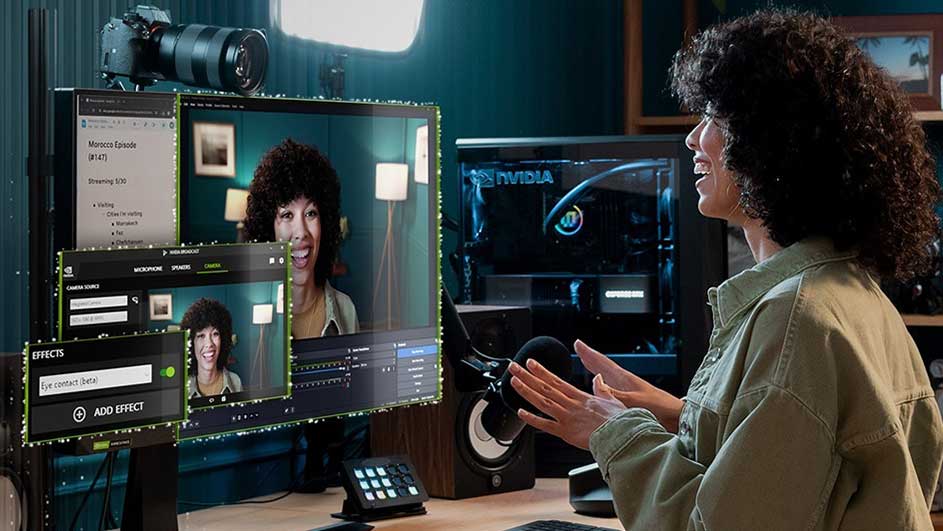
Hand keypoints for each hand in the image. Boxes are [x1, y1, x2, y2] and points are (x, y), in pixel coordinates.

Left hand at [508, 359, 626, 449]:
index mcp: (580, 397)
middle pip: (544, 387)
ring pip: (542, 401)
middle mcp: (570, 405)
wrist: (621, 435)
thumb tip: (599, 378)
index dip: (541, 371)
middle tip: (514, 367)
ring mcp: (566, 417)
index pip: (556, 380)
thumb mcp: (612, 400)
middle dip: (527, 376)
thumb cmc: (619, 421)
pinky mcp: (565, 432)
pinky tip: (521, 412)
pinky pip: (545, 425)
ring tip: (514, 381)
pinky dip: (532, 419)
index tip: (530, 363)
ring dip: (526, 391)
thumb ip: (602, 389)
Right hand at [575, 339, 683, 432]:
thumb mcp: (634, 401)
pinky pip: (609, 390)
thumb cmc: (660, 408)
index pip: (602, 362)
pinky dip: (601, 387)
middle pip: (602, 366)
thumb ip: (615, 394)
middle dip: (590, 358)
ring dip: (595, 370)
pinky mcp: (630, 402)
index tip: (578, 343)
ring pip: (606, 377)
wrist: (677, 418)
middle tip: (579, 349)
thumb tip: (597, 384)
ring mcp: (627, 391)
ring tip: (586, 364)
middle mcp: (624, 383)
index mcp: (624, 379)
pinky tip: (599, 391)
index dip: (589, 353)